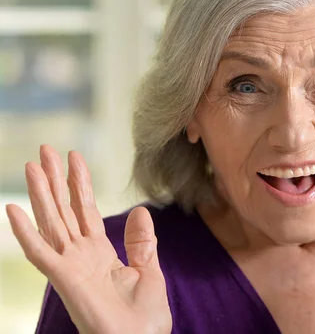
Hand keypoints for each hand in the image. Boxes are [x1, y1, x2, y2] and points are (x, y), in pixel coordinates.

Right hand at [6, 145, 171, 333]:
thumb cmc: (145, 317)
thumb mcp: (149, 271)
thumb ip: (142, 242)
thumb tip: (140, 211)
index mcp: (100, 252)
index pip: (86, 210)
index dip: (79, 184)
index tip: (74, 157)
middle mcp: (81, 255)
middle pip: (64, 209)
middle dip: (55, 180)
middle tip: (45, 150)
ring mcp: (70, 266)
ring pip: (51, 222)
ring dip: (40, 194)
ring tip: (33, 165)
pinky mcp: (64, 280)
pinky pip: (40, 252)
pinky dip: (25, 232)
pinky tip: (13, 209)